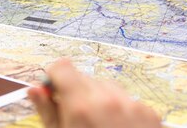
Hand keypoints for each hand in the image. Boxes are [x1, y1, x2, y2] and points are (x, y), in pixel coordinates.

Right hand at [28, 59, 161, 127]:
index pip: (62, 67)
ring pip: (108, 88)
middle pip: (85, 79)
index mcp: (81, 106)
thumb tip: (35, 90)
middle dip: (77, 94)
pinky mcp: (151, 113)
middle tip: (76, 120)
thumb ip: (48, 113)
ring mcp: (133, 105)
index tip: (54, 93)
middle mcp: (108, 99)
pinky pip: (129, 101)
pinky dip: (121, 111)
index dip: (54, 78)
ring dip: (100, 101)